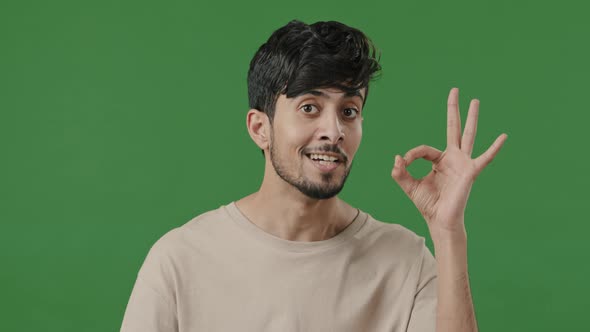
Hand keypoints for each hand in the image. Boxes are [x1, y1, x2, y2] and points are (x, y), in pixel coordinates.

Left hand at [391, 88, 506, 235]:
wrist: (440, 220)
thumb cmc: (429, 205)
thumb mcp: (409, 186)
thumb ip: (400, 173)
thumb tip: (396, 159)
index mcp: (439, 161)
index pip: (424, 149)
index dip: (411, 155)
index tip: (402, 164)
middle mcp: (452, 159)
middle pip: (453, 129)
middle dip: (453, 110)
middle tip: (454, 90)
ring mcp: (463, 164)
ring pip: (468, 136)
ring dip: (471, 118)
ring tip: (475, 101)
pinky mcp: (470, 172)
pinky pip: (484, 158)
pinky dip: (494, 148)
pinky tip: (503, 136)